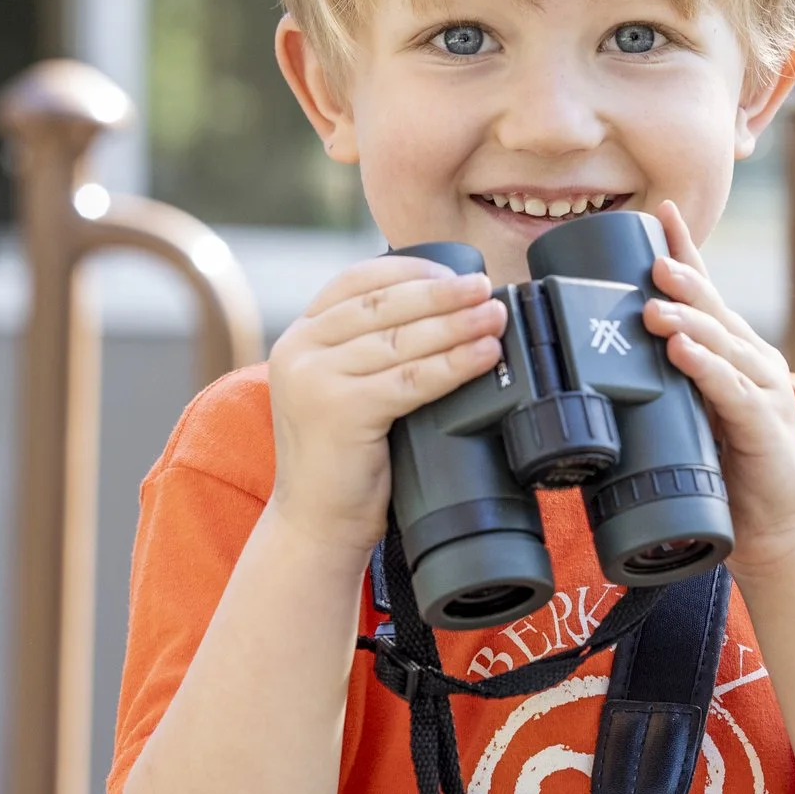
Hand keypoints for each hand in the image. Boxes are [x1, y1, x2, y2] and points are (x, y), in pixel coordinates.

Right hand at [266, 255, 506, 556]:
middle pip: (383, 305)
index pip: (356, 281)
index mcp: (299, 336)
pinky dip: (453, 365)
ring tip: (495, 317)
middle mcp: (299, 350)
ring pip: (401, 340)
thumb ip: (369, 349)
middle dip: (443, 293)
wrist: (315, 523)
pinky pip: (410, 379)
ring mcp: (316, 380)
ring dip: (456, 325)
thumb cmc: (342, 459)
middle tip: (486, 288)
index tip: (455, 271)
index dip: (411, 270)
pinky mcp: (340, 411)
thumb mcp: (343, 387)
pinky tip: (484, 356)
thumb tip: (445, 310)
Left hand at [641, 201, 794, 579]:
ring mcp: (764, 392)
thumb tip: (604, 360)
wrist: (771, 534)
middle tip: (653, 254)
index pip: (707, 296)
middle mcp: (753, 362)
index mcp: (733, 355)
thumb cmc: (726, 473)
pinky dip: (707, 369)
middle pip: (715, 310)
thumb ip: (663, 386)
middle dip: (683, 278)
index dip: (685, 253)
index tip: (660, 212)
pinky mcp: (766, 427)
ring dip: (688, 320)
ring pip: (722, 344)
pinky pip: (733, 391)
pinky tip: (684, 354)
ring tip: (654, 304)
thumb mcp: (689, 419)